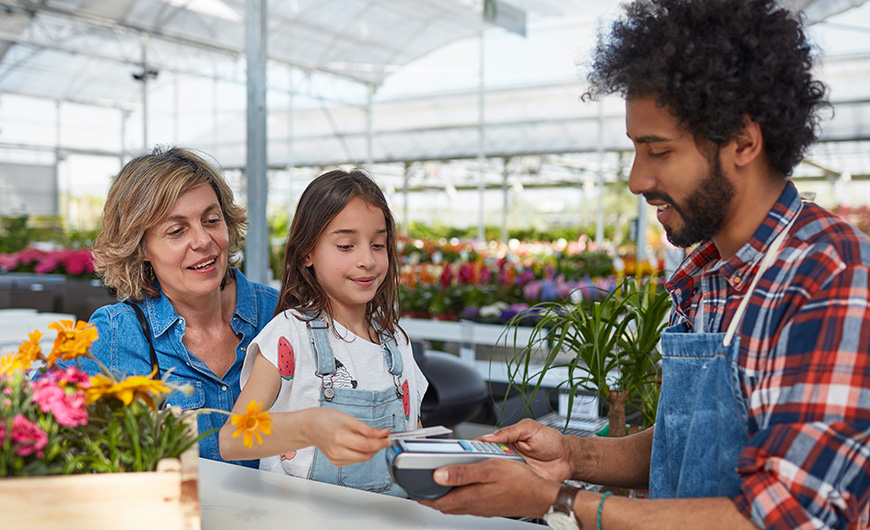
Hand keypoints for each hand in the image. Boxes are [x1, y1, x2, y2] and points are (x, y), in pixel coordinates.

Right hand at [305, 408, 391, 466]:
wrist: (310, 426)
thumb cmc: (326, 419)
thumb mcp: (349, 419)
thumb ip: (367, 429)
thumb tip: (382, 434)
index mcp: (339, 437)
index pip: (366, 445)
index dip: (381, 443)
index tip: (389, 439)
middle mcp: (336, 451)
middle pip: (366, 455)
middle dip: (377, 447)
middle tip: (383, 437)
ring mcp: (336, 458)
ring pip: (362, 459)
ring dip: (370, 450)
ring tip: (370, 438)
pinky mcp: (336, 462)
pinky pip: (355, 460)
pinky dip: (361, 453)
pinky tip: (358, 444)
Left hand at [418, 458, 557, 517]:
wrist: (541, 496)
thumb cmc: (519, 481)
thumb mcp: (488, 469)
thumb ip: (462, 473)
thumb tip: (438, 475)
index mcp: (470, 496)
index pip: (439, 501)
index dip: (424, 497)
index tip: (414, 490)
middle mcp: (475, 505)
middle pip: (447, 505)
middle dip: (433, 498)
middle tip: (422, 489)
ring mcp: (483, 508)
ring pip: (458, 505)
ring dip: (446, 498)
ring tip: (439, 487)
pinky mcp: (491, 507)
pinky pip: (470, 504)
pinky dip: (461, 497)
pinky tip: (466, 488)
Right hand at [479, 418, 573, 481]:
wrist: (568, 459)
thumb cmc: (551, 441)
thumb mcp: (530, 428)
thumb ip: (510, 430)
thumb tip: (490, 435)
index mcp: (505, 441)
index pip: (483, 444)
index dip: (472, 448)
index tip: (463, 452)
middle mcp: (506, 457)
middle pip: (484, 461)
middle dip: (475, 464)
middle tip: (470, 466)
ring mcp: (511, 471)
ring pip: (492, 475)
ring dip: (485, 477)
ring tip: (479, 477)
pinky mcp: (518, 483)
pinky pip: (505, 487)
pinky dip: (498, 488)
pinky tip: (494, 488)